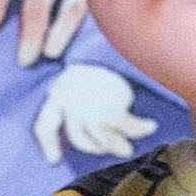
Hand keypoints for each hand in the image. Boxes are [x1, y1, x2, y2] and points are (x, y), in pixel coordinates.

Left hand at [31, 56, 152, 168]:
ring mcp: (89, 105)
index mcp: (58, 91)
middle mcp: (69, 99)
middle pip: (78, 138)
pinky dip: (139, 130)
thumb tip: (86, 131)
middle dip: (96, 148)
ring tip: (128, 148)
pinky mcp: (111, 108)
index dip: (49, 145)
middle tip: (114, 147)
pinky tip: (150, 126)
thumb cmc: (105, 57)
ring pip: (102, 139)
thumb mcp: (84, 77)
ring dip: (117, 146)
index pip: (45, 125)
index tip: (54, 159)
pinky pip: (125, 129)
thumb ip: (76, 100)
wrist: (123, 35)